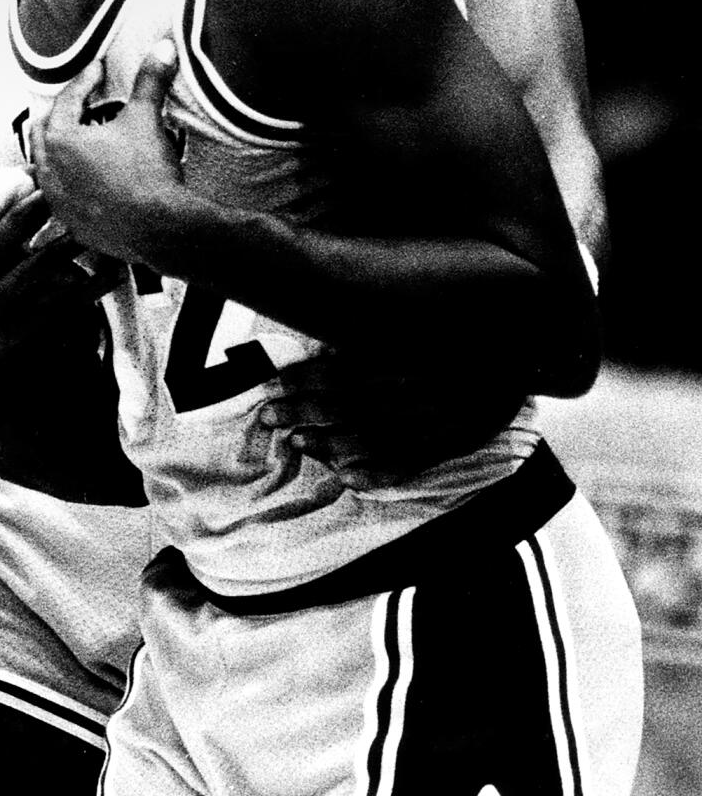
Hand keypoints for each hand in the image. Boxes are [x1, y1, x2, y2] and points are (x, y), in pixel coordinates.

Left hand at [30, 41, 182, 264]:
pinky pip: (60, 197)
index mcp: (60, 140)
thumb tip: (164, 47)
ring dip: (57, 150)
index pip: (67, 100)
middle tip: (79, 102)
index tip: (98, 71)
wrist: (159, 228)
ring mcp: (58, 201)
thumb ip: (150, 81)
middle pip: (44, 132)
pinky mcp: (71, 224)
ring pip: (46, 167)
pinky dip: (68, 182)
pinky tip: (85, 179)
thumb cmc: (146, 172)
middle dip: (61, 113)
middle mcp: (49, 170)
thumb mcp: (147, 119)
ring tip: (77, 140)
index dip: (84, 81)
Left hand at [262, 351, 528, 488]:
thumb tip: (324, 339)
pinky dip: (378, 473)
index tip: (270, 386)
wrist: (528, 346)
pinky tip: (347, 479)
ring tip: (297, 444)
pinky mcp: (457, 440)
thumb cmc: (460, 325)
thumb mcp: (419, 316)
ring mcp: (441, 417)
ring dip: (331, 443)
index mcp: (410, 348)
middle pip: (352, 403)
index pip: (345, 368)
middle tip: (268, 417)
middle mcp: (423, 384)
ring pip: (376, 436)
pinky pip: (412, 463)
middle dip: (305, 411)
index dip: (303, 379)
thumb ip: (376, 328)